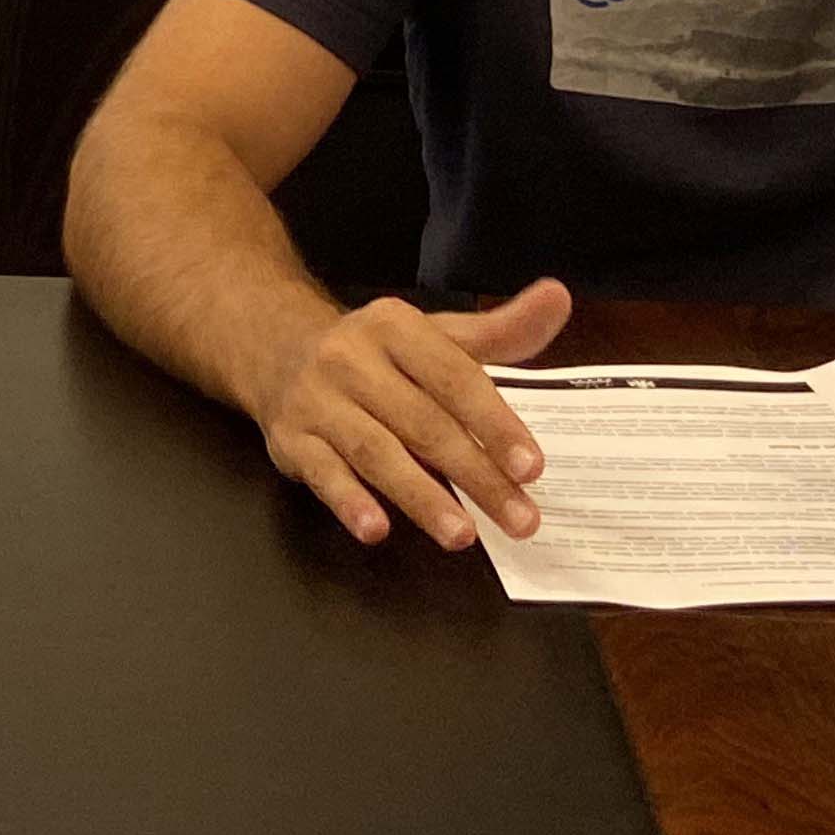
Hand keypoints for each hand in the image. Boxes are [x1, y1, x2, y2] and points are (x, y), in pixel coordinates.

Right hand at [257, 278, 570, 549]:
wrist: (275, 348)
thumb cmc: (376, 353)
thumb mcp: (433, 335)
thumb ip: (499, 330)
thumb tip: (558, 298)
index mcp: (394, 326)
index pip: (453, 376)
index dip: (494, 422)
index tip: (532, 467)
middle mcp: (350, 358)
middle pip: (422, 423)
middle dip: (475, 475)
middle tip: (521, 520)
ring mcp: (317, 400)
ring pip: (375, 452)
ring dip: (421, 496)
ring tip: (463, 537)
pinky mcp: (290, 440)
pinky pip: (321, 473)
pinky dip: (348, 501)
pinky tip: (376, 530)